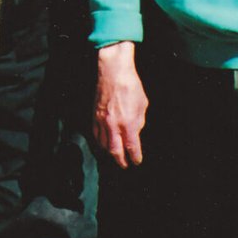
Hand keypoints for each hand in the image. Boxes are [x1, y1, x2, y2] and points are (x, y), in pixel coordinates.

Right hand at [93, 42, 147, 167]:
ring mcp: (102, 121)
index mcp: (128, 123)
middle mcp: (114, 125)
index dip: (135, 157)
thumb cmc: (131, 86)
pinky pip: (96, 135)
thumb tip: (135, 133)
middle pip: (115, 151)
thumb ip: (139, 122)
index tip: (137, 161)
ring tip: (115, 156)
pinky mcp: (94, 116)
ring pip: (104, 145)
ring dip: (110, 153)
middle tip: (124, 165)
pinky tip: (104, 144)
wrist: (113, 72)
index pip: (132, 147)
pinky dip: (100, 143)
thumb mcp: (143, 105)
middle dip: (120, 161)